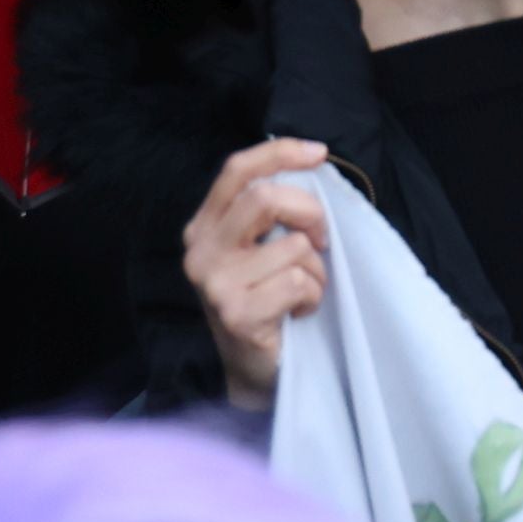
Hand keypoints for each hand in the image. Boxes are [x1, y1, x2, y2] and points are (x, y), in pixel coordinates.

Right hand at [181, 138, 329, 409]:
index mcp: (206, 225)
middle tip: (321, 239)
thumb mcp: (263, 248)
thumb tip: (313, 165)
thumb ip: (274, 212)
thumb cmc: (269, 300)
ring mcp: (214, 283)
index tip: (319, 152)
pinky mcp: (235, 313)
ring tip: (301, 291)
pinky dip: (312, 296)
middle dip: (310, 212)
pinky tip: (296, 313)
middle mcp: (201, 250)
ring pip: (292, 246)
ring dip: (315, 270)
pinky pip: (297, 282)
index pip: (238, 171)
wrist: (255, 369)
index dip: (280, 152)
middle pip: (265, 198)